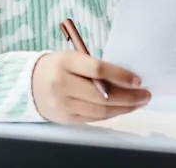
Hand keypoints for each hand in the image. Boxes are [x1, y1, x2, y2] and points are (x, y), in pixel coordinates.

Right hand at [31, 52, 151, 123]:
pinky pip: (94, 118)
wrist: (30, 83)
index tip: (137, 80)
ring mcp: (63, 104)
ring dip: (124, 108)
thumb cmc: (57, 67)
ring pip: (100, 110)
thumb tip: (126, 78)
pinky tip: (122, 109)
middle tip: (145, 94)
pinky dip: (111, 114)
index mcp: (64, 62)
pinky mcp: (66, 118)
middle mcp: (62, 84)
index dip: (120, 75)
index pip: (97, 69)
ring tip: (138, 102)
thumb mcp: (72, 57)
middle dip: (129, 97)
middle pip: (102, 95)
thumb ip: (94, 66)